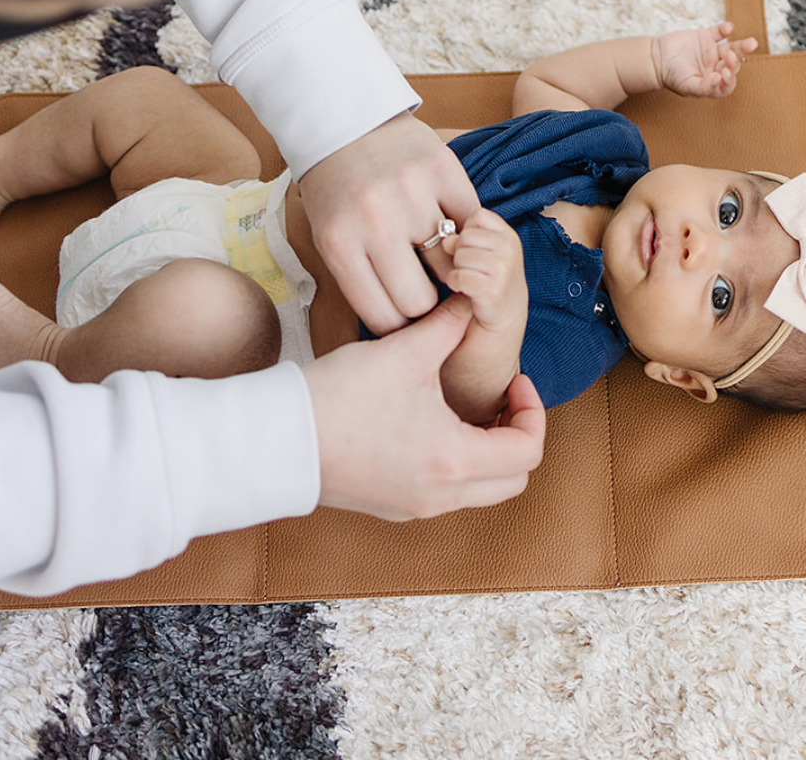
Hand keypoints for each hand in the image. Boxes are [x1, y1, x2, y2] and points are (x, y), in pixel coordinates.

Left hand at [298, 111, 480, 334]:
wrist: (344, 118)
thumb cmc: (335, 187)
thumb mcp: (329, 235)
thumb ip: (362, 278)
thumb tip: (405, 327)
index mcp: (339, 245)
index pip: (384, 318)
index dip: (401, 326)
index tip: (408, 318)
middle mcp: (375, 222)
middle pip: (420, 300)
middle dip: (425, 300)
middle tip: (426, 286)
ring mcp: (412, 195)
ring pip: (452, 266)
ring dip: (450, 265)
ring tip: (439, 255)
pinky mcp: (442, 170)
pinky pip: (471, 221)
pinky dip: (466, 228)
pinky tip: (451, 223)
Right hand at [301, 296, 545, 519]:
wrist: (273, 439)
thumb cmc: (340, 397)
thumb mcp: (405, 351)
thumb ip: (449, 324)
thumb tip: (470, 299)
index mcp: (456, 461)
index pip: (528, 451)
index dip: (532, 410)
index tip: (514, 381)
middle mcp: (441, 496)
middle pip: (512, 480)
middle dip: (516, 436)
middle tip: (498, 398)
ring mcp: (414, 507)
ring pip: (479, 490)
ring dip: (486, 450)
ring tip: (462, 405)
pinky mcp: (390, 506)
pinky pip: (445, 492)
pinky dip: (454, 462)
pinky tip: (429, 422)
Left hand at [442, 208, 527, 334]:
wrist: (503, 322)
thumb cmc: (488, 282)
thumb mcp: (480, 253)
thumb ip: (463, 239)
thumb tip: (446, 239)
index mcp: (509, 236)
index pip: (478, 216)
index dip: (468, 232)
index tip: (472, 251)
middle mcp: (511, 248)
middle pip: (465, 235)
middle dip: (460, 253)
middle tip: (471, 271)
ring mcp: (504, 269)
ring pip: (460, 255)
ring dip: (457, 270)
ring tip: (469, 282)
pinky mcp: (493, 290)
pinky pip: (458, 276)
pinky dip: (455, 284)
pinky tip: (465, 292)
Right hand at [652, 23, 756, 97]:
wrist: (655, 58)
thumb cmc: (670, 76)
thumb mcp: (686, 86)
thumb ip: (703, 87)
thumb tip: (719, 79)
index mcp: (712, 83)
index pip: (728, 84)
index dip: (730, 79)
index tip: (724, 72)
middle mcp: (714, 67)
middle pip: (732, 65)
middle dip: (734, 62)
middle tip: (729, 57)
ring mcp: (711, 52)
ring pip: (731, 48)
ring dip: (742, 46)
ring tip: (751, 43)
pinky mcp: (705, 37)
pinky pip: (719, 32)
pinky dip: (725, 29)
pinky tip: (729, 28)